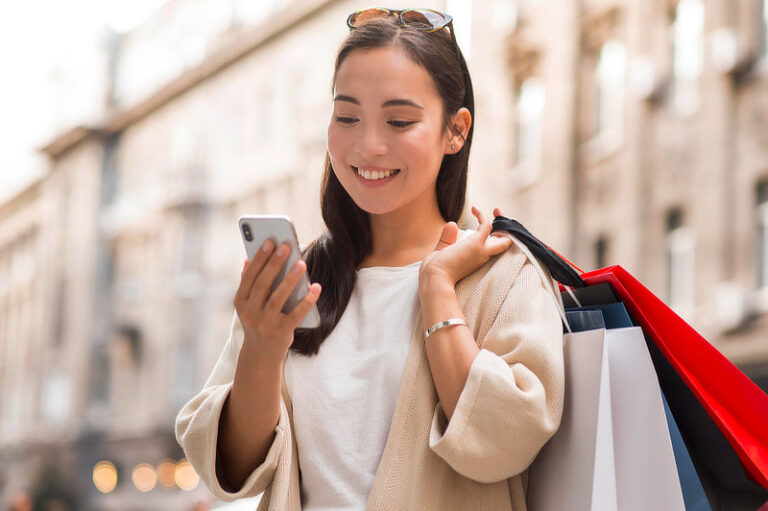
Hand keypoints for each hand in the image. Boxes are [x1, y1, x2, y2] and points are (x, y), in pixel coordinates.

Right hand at [234, 240, 321, 360]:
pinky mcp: (281, 332)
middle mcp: (250, 313)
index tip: (270, 241)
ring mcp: (265, 323)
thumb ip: (247, 283)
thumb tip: (247, 259)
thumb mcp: (247, 305)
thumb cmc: (257, 321)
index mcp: (240, 302)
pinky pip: (296, 314)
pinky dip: (307, 300)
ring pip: (278, 298)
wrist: (260, 354)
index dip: (259, 258)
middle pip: (263, 284)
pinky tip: (316, 287)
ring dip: (290, 279)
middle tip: (286, 246)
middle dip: (274, 263)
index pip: (249, 276)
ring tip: (301, 263)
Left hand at [419, 205, 512, 288]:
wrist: (434, 280)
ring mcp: (481, 250)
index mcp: (477, 260)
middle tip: (498, 212)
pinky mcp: (476, 244)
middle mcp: (483, 256)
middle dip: (507, 229)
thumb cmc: (435, 271)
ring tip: (496, 209)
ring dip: (500, 219)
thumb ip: (448, 238)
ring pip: (503, 235)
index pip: (494, 248)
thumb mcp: (443, 251)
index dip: (497, 237)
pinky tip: (474, 209)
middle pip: (505, 243)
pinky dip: (483, 215)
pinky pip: (487, 225)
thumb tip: (452, 224)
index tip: (490, 224)